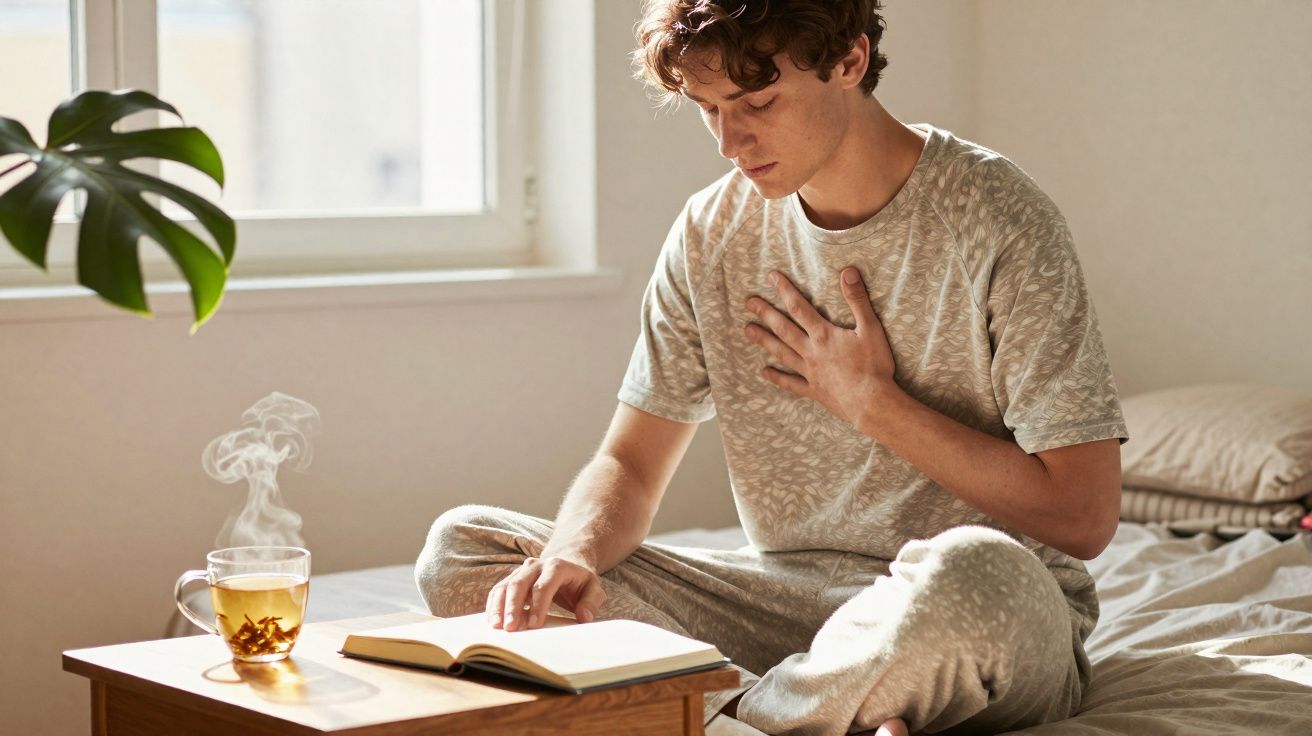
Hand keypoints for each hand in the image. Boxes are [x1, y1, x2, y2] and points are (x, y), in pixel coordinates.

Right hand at [485, 555, 606, 630]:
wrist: (567, 563)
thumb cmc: (580, 581)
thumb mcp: (593, 589)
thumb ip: (591, 602)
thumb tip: (584, 617)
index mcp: (557, 566)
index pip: (544, 585)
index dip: (538, 605)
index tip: (534, 625)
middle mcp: (536, 565)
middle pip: (520, 583)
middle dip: (513, 606)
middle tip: (510, 628)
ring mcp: (522, 571)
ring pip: (505, 585)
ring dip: (499, 606)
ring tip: (496, 626)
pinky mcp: (512, 578)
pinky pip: (498, 590)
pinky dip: (494, 605)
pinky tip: (492, 621)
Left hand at [744, 267, 898, 429]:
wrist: (872, 403)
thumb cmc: (874, 366)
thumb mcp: (871, 328)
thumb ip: (857, 300)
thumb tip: (848, 271)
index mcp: (824, 335)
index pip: (799, 308)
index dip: (784, 291)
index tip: (770, 278)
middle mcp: (811, 352)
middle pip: (783, 329)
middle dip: (766, 313)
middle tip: (749, 302)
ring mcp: (810, 373)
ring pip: (782, 353)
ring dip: (764, 341)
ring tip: (747, 330)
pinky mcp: (814, 391)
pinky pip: (791, 383)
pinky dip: (777, 377)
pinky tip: (765, 372)